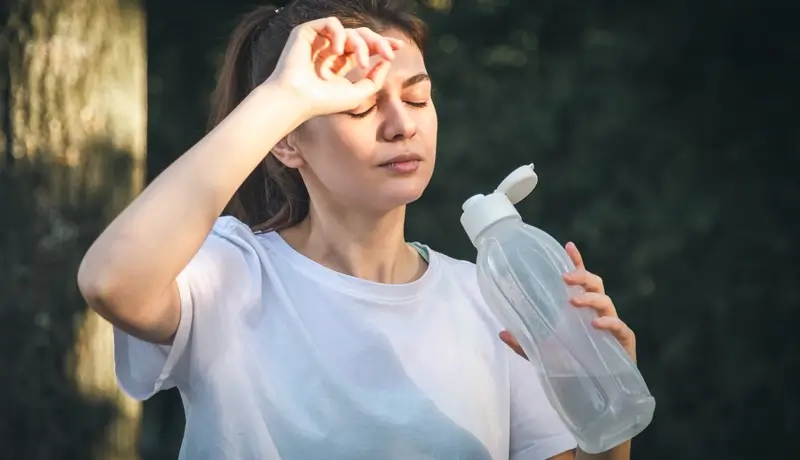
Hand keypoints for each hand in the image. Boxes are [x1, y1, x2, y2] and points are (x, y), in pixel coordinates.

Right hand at [266, 17, 403, 118]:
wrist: (297, 100)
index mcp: (341, 62)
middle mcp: (330, 49)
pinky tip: (338, 51)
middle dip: (378, 42)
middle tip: (388, 53)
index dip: (382, 44)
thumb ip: (374, 79)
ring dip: (360, 45)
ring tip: (360, 62)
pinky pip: (331, 23)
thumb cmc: (323, 102)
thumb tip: (385, 61)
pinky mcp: (307, 32)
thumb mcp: (358, 94)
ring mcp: (319, 40)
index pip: (364, 47)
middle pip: (361, 35)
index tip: (399, 47)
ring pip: (350, 31)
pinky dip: (339, 35)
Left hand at [500, 242, 636, 362]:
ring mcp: (612, 326)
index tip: (568, 245)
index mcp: (580, 310)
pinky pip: (620, 327)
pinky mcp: (623, 343)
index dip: (576, 262)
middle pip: (595, 284)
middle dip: (582, 276)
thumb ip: (523, 342)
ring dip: (590, 298)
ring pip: (606, 301)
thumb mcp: (541, 354)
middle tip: (564, 278)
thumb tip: (501, 331)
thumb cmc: (571, 367)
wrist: (592, 394)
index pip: (580, 280)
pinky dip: (608, 322)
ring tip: (573, 301)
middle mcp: (597, 313)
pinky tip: (595, 323)